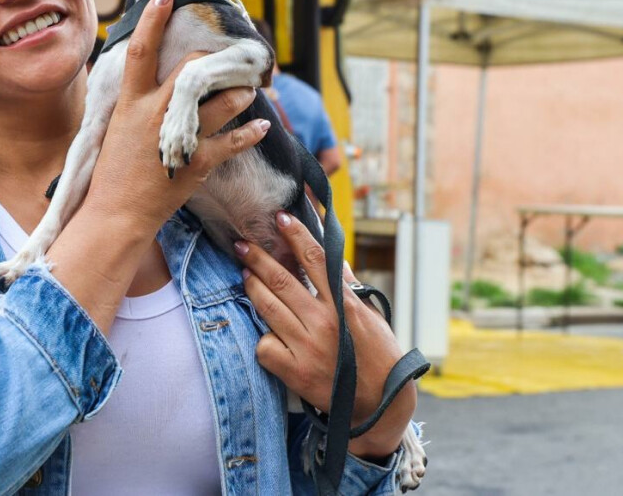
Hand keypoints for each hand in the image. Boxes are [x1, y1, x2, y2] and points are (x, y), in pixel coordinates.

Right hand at [86, 0, 269, 233]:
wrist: (116, 214)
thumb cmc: (112, 172)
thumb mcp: (114, 128)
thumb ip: (130, 102)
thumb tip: (138, 77)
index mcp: (130, 103)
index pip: (140, 52)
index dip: (153, 21)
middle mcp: (155, 113)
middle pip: (193, 70)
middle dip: (211, 64)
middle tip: (223, 65)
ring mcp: (179, 136)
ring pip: (223, 101)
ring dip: (239, 93)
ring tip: (246, 89)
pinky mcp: (198, 162)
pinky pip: (234, 140)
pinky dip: (250, 131)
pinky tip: (261, 124)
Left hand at [236, 211, 416, 458]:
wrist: (380, 404)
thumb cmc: (378, 356)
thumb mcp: (371, 316)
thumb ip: (349, 287)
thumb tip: (334, 256)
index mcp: (345, 305)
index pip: (316, 260)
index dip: (296, 236)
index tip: (280, 218)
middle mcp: (325, 322)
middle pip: (282, 280)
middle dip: (258, 258)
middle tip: (241, 244)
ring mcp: (306, 347)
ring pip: (267, 307)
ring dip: (252, 286)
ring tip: (245, 274)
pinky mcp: (293, 370)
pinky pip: (264, 344)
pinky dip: (263, 336)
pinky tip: (265, 332)